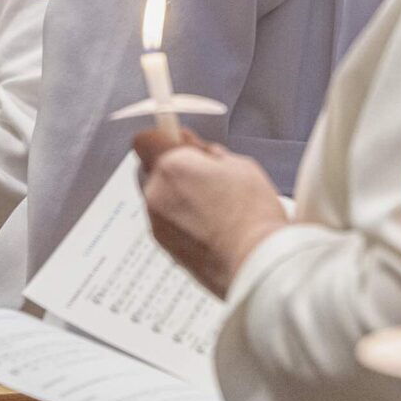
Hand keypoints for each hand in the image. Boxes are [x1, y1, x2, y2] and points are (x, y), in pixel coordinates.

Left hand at [133, 130, 288, 296]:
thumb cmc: (253, 216)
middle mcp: (156, 194)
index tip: (180, 139)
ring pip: (158, 196)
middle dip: (169, 166)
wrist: (255, 264)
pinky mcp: (164, 247)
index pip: (144, 139)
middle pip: (149, 168)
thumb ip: (208, 154)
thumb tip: (197, 152)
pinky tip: (208, 223)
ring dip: (175, 193)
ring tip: (211, 204)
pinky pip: (165, 220)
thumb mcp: (239, 165)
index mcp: (172, 166)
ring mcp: (157, 223)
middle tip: (201, 172)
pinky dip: (180, 217)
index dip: (162, 136)